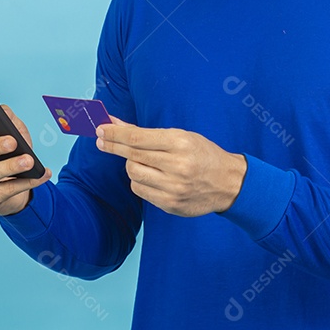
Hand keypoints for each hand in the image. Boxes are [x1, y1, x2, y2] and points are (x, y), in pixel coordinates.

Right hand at [0, 104, 52, 216]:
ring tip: (29, 161)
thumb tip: (5, 112)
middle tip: (12, 142)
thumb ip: (8, 118)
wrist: (14, 185)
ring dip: (10, 166)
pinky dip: (25, 183)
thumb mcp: (12, 132)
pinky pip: (4, 190)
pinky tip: (40, 175)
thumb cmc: (9, 153)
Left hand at [95, 115, 245, 216]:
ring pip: (133, 174)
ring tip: (142, 161)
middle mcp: (177, 166)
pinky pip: (140, 190)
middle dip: (114, 146)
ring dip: (131, 165)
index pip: (137, 138)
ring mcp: (174, 187)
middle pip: (132, 156)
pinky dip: (140, 181)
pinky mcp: (170, 204)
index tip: (101, 129)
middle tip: (101, 140)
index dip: (115, 133)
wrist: (228, 182)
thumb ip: (147, 133)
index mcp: (180, 143)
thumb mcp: (181, 136)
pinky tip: (150, 176)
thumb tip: (116, 124)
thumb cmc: (202, 154)